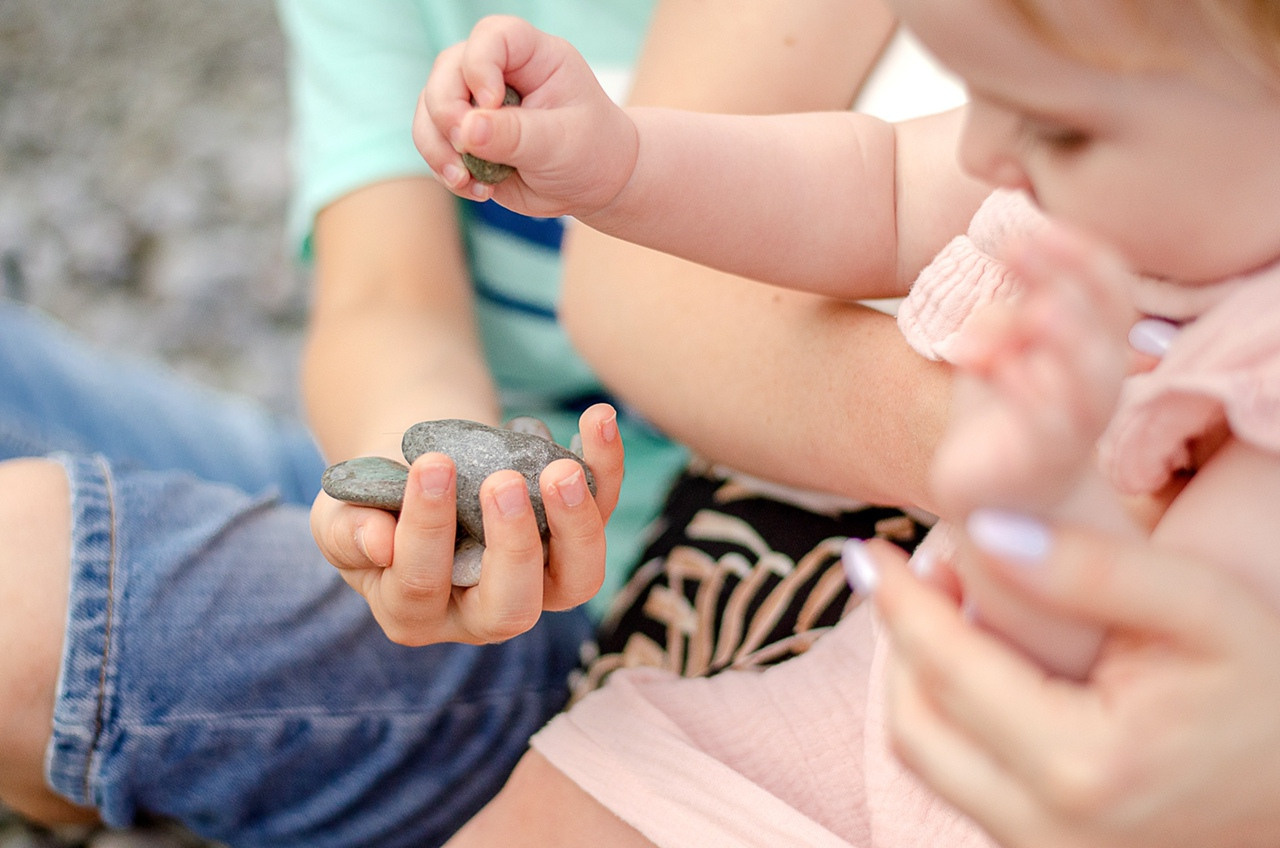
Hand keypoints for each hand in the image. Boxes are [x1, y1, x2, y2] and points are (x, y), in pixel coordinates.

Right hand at [310, 403, 623, 645]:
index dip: (427, 530)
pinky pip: (601, 511)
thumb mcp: (339, 512)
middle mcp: (483, 612)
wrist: (423, 467)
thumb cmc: (374, 498)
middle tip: (505, 482)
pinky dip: (606, 467)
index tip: (430, 466)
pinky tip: (598, 418)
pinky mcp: (573, 537)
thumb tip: (380, 544)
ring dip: (577, 524)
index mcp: (415, 612)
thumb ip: (348, 532)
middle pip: (512, 606)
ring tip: (560, 468)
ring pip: (576, 578)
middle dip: (513, 546)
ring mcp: (538, 580)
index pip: (421, 585)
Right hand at [414, 15, 637, 216]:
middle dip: (448, 113)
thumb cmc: (590, 152)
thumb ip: (516, 135)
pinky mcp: (465, 135)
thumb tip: (467, 130)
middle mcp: (498, 72)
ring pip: (430, 108)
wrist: (593, 184)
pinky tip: (476, 189)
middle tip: (466, 150)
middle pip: (447, 71)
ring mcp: (476, 102)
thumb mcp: (561, 144)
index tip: (492, 102)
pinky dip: (444, 168)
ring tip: (466, 180)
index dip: (480, 65)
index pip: (493, 36)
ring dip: (438, 147)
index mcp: (534, 57)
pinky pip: (433, 143)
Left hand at [862, 516, 1279, 847]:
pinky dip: (947, 718)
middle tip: (913, 572)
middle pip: (916, 725)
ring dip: (914, 680)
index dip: (899, 602)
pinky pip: (963, 782)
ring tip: (943, 609)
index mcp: (1083, 763)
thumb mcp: (1203, 607)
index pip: (948, 671)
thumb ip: (1092, 570)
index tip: (868, 549)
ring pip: (930, 760)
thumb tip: (984, 534)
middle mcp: (1051, 827)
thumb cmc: (1271, 690)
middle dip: (897, 641)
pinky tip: (973, 662)